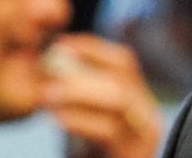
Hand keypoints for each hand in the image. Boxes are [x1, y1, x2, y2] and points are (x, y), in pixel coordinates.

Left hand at [43, 33, 161, 157]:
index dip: (91, 48)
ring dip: (79, 90)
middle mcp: (146, 117)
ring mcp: (143, 138)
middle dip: (84, 65)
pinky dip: (79, 119)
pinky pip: (109, 131)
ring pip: (119, 98)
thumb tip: (50, 64)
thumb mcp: (82, 130)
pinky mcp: (132, 156)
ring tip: (45, 92)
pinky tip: (54, 117)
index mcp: (137, 105)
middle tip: (48, 63)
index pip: (123, 62)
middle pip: (124, 74)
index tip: (58, 44)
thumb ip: (75, 102)